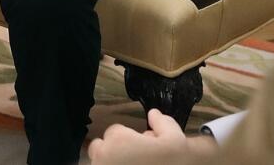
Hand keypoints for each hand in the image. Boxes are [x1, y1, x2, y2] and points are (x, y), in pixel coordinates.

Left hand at [88, 109, 211, 163]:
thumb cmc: (173, 160)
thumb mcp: (175, 139)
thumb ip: (163, 122)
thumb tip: (153, 113)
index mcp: (118, 139)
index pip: (115, 132)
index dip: (130, 138)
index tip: (141, 147)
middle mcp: (103, 154)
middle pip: (100, 146)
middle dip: (113, 150)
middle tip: (134, 158)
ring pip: (98, 160)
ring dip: (109, 161)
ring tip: (130, 163)